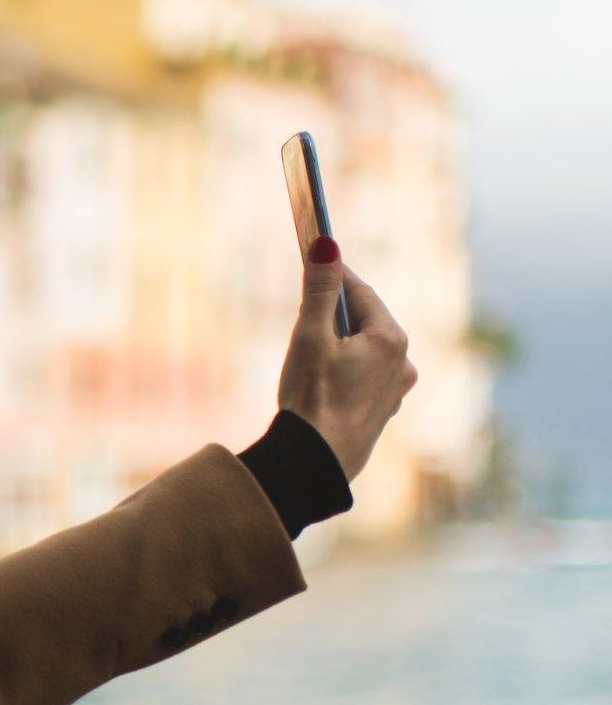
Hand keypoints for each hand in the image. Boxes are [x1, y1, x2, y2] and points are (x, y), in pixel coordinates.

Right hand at [274, 237, 417, 480]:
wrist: (316, 462)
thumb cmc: (312, 397)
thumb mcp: (310, 336)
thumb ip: (318, 290)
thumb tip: (326, 242)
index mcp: (390, 338)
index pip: (359, 292)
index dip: (332, 275)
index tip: (312, 259)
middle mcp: (403, 362)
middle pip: (363, 321)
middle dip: (332, 314)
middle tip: (301, 313)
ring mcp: (396, 390)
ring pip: (364, 350)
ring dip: (338, 344)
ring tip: (307, 355)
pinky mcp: (383, 412)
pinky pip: (364, 376)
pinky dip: (344, 370)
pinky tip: (321, 383)